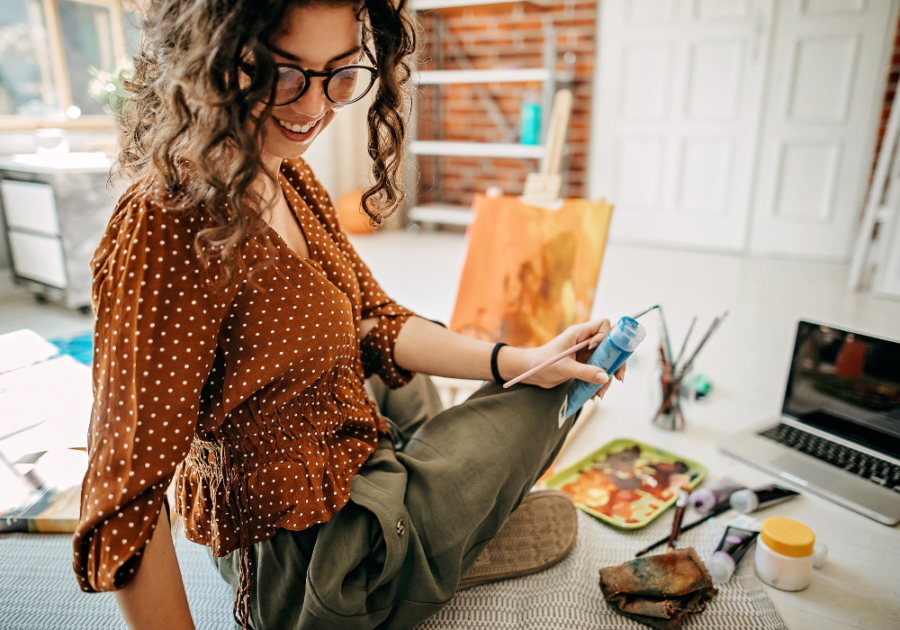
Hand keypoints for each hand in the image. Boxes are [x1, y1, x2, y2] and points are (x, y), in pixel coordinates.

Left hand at [509, 319, 625, 394]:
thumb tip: (605, 377)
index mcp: (579, 333)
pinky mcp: (583, 364)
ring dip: (607, 376)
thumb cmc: (542, 363)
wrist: (531, 372)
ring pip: (606, 360)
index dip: (607, 337)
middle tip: (617, 377)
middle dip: (616, 360)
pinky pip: (598, 370)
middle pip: (610, 345)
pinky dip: (599, 381)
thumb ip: (584, 372)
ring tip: (600, 393)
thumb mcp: (564, 368)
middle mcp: (584, 341)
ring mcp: (585, 353)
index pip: (603, 325)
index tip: (599, 351)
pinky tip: (595, 393)